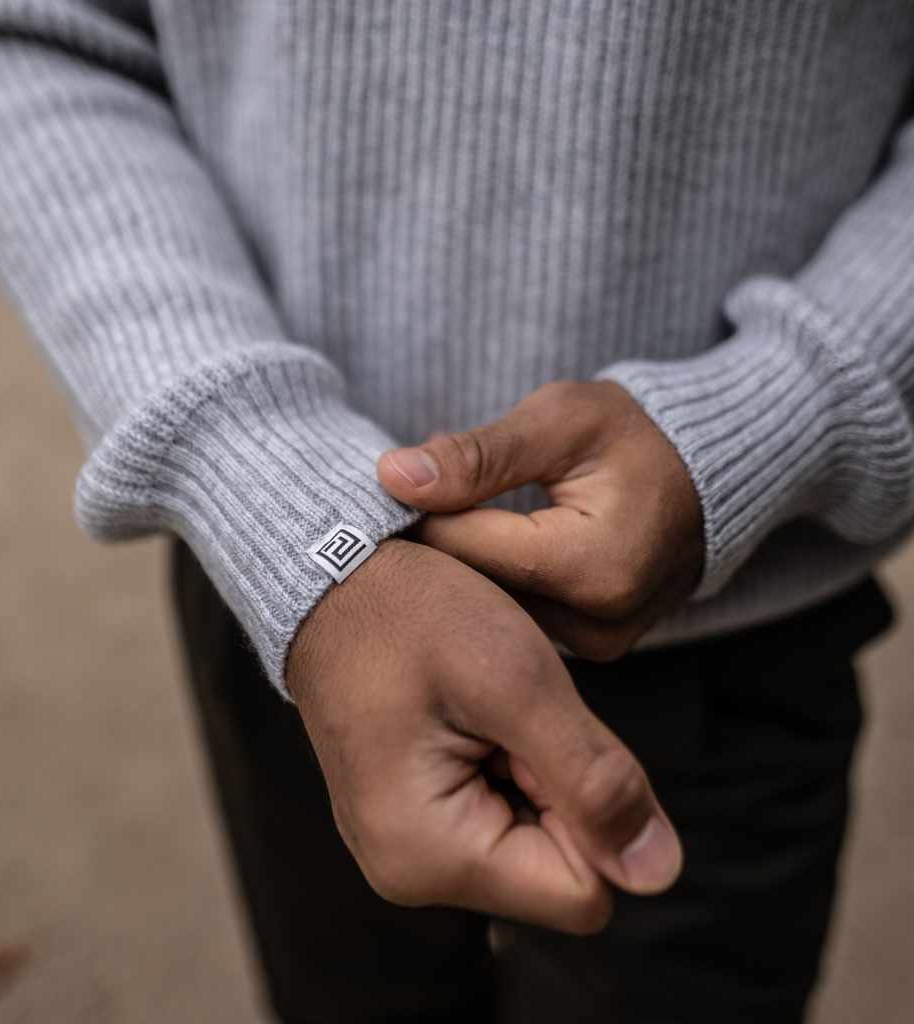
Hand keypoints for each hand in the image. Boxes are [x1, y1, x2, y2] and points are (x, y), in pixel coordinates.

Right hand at [286, 538, 681, 932]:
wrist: (331, 578)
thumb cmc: (411, 615)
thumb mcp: (518, 682)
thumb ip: (594, 781)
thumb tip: (658, 872)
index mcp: (430, 856)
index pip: (584, 891)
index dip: (591, 807)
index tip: (534, 730)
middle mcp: (409, 872)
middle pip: (555, 868)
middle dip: (555, 785)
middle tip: (503, 709)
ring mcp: (404, 847)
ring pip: (531, 838)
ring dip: (530, 769)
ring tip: (479, 704)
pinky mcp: (408, 818)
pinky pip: (494, 814)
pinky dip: (502, 762)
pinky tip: (467, 712)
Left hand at [376, 381, 703, 660]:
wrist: (699, 476)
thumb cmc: (630, 435)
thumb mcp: (558, 420)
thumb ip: (476, 455)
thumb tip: (392, 476)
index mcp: (593, 566)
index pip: (465, 547)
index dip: (420, 512)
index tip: (396, 484)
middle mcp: (598, 623)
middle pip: (475, 586)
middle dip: (441, 538)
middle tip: (418, 495)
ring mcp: (597, 645)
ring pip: (492, 607)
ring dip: (468, 561)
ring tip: (459, 513)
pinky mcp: (592, 649)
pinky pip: (519, 616)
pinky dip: (498, 580)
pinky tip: (489, 543)